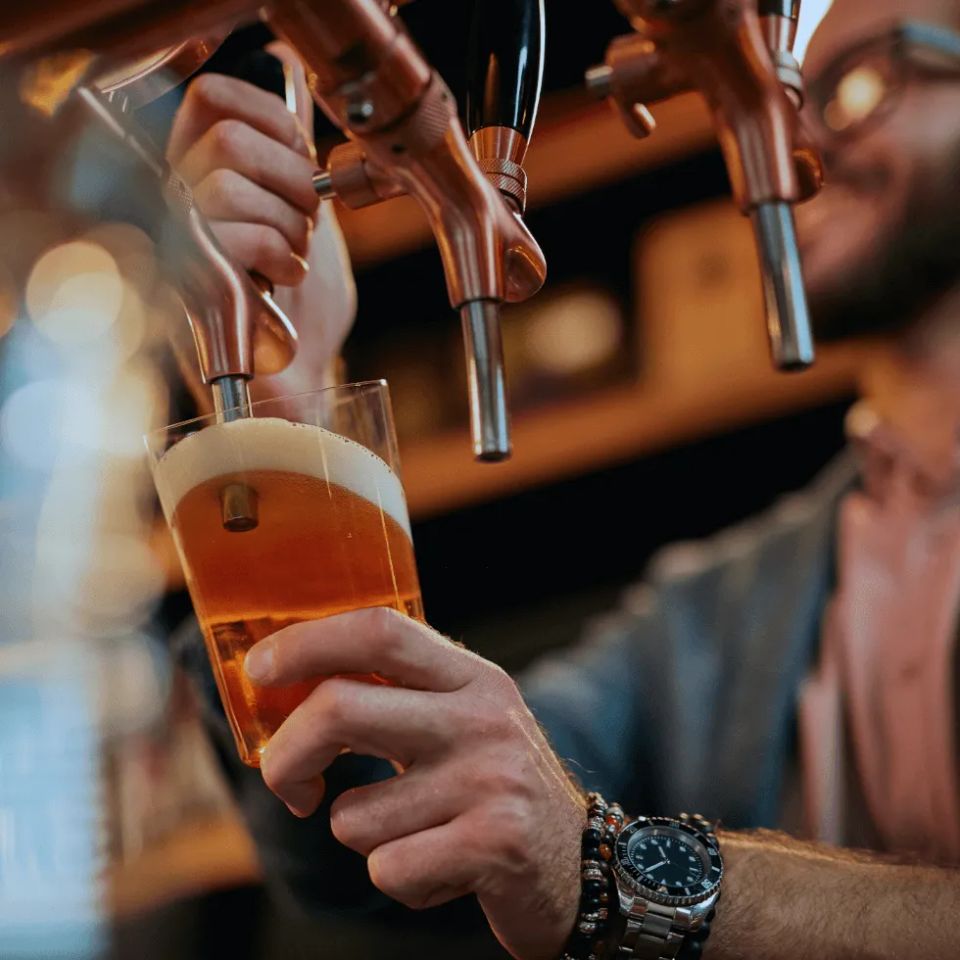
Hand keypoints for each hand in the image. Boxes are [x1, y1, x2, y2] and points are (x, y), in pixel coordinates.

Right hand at [168, 44, 355, 393]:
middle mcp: (175, 198)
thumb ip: (294, 169)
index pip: (213, 97)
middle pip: (226, 139)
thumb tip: (303, 121)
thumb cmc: (302, 307)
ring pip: (227, 184)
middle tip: (307, 223)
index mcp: (201, 172)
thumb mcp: (305, 222)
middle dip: (291, 180)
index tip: (304, 158)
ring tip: (296, 258)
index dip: (270, 118)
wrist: (299, 375)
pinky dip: (278, 252)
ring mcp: (176, 241)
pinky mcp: (188, 284)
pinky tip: (286, 276)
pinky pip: (230, 235)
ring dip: (288, 223)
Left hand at [244, 608, 586, 959]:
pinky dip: (399, 879)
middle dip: (286, 754)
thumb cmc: (493, 787)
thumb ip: (395, 697)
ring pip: (353, 813)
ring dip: (364, 836)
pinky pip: (387, 868)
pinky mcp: (495, 843)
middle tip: (289, 784)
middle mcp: (482, 716)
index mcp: (470, 677)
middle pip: (339, 708)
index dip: (307, 642)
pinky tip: (442, 869)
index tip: (259, 670)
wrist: (578, 864)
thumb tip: (289, 689)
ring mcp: (490, 778)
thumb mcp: (461, 721)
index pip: (379, 631)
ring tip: (418, 833)